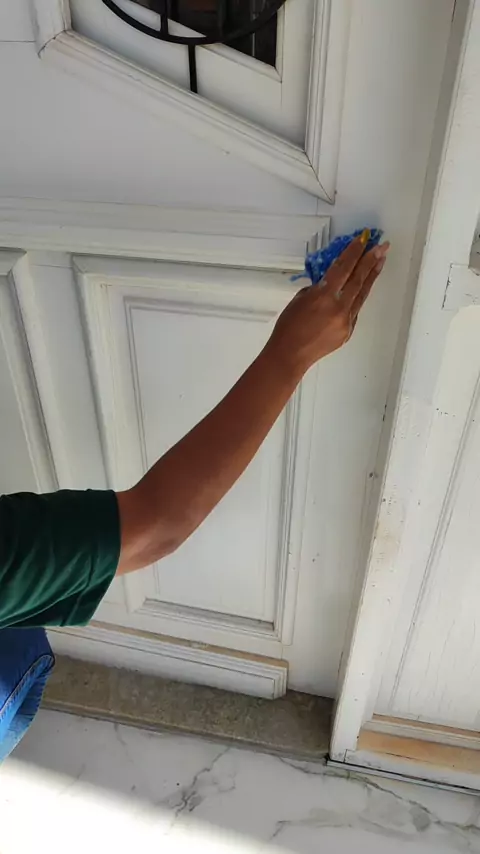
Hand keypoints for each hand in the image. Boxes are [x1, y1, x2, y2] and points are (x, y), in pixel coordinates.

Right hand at [269, 232, 389, 376]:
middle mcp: (339, 307)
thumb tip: (331, 283)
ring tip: (381, 262)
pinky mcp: (348, 331)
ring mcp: (346, 320)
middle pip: (358, 279)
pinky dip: (358, 297)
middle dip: (371, 260)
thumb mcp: (300, 299)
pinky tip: (362, 288)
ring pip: (362, 294)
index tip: (363, 239)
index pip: (343, 268)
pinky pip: (355, 310)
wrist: (290, 355)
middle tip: (383, 246)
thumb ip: (318, 289)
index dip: (354, 252)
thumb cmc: (288, 327)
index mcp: (324, 296)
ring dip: (372, 276)